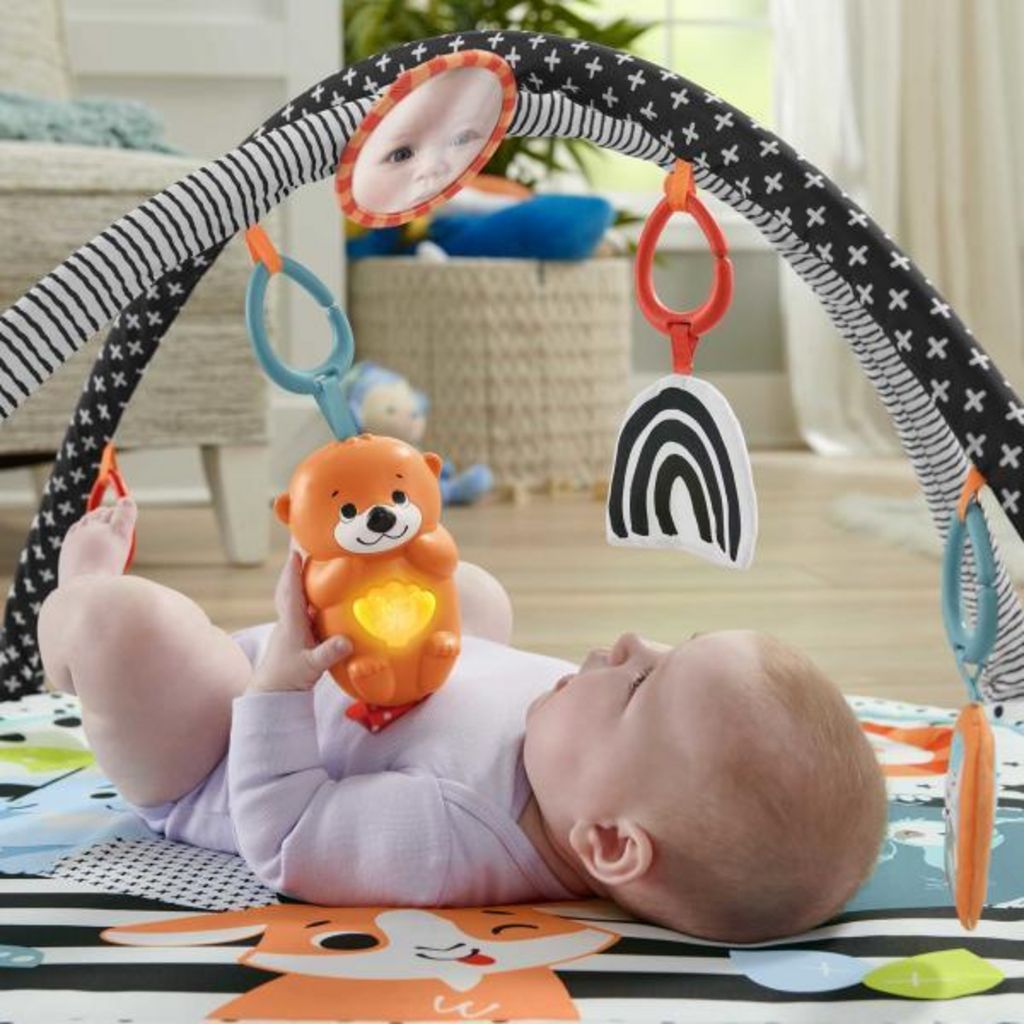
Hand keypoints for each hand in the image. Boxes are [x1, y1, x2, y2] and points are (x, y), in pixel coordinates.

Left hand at [248, 553, 350, 693]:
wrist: (270, 696)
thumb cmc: (287, 680)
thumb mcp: (311, 667)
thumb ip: (328, 653)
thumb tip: (347, 641)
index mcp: (291, 624)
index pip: (291, 592)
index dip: (293, 572)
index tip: (296, 552)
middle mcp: (288, 622)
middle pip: (290, 590)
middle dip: (296, 571)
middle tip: (304, 551)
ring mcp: (290, 630)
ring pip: (295, 600)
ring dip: (301, 584)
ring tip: (314, 570)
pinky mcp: (295, 638)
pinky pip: (301, 612)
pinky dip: (308, 601)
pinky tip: (320, 602)